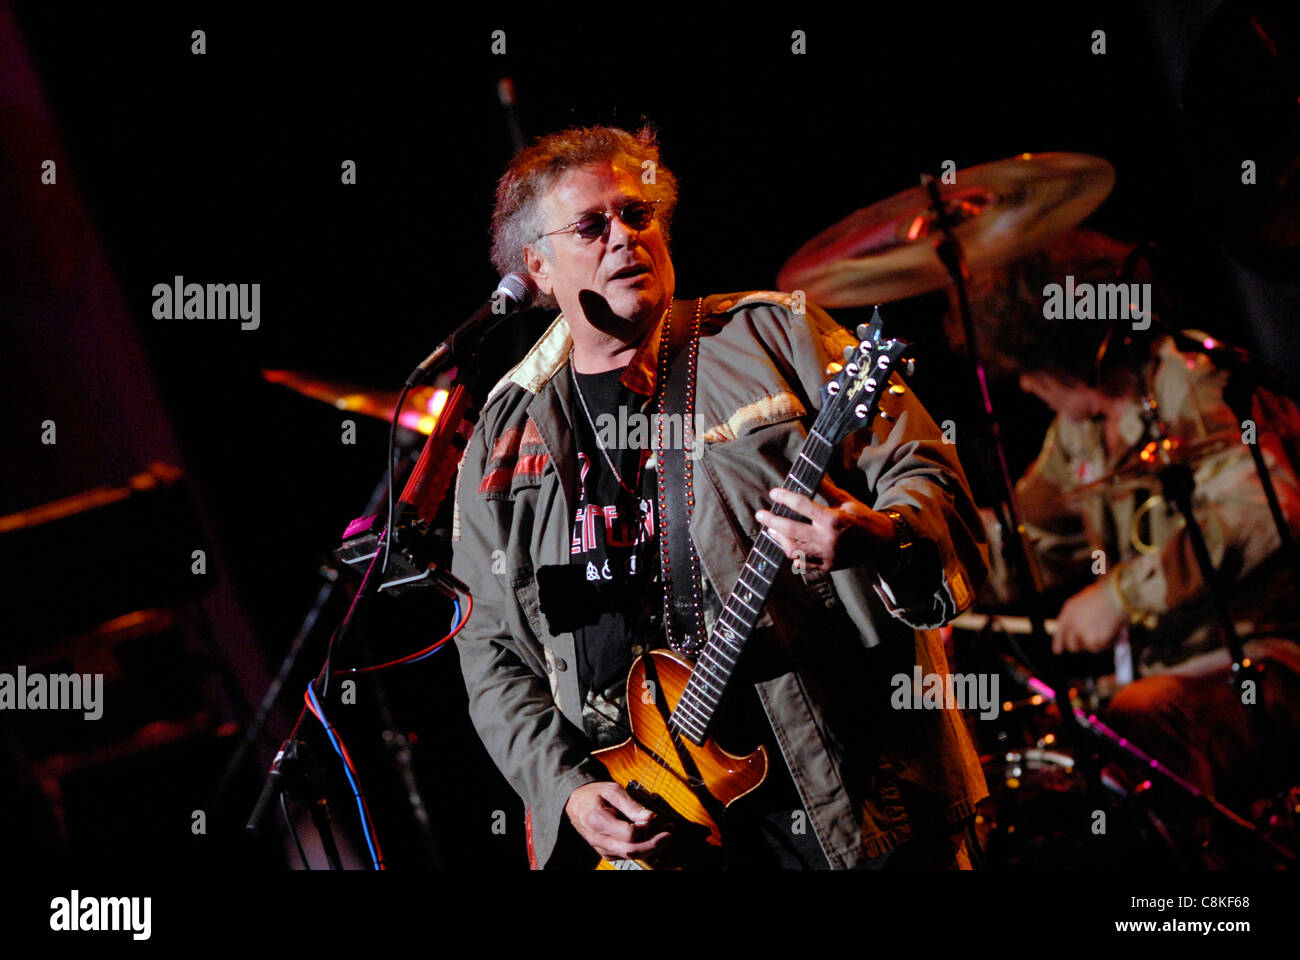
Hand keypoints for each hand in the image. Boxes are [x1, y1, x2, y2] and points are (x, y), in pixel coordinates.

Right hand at [564, 781, 670, 860]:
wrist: (576, 804)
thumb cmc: (594, 794)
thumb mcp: (612, 790)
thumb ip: (631, 804)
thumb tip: (650, 817)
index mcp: (598, 821)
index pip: (629, 834)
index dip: (645, 828)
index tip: (654, 818)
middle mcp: (599, 840)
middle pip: (631, 851)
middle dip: (654, 844)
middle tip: (669, 834)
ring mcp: (602, 849)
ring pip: (631, 856)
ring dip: (651, 848)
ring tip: (665, 833)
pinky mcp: (607, 852)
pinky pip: (627, 855)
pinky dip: (642, 849)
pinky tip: (652, 838)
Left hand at [754, 475, 892, 572]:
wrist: (882, 542)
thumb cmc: (863, 517)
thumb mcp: (846, 500)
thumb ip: (826, 490)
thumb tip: (812, 473)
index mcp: (832, 519)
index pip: (802, 506)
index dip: (785, 498)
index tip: (773, 493)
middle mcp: (827, 539)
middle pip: (791, 530)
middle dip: (772, 522)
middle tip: (760, 515)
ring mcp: (827, 555)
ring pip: (793, 550)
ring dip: (779, 539)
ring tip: (771, 531)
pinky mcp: (828, 567)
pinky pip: (803, 564)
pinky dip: (792, 556)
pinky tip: (786, 546)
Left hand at [1052, 579, 1124, 654]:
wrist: (1114, 597)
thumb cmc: (1103, 596)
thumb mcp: (1082, 602)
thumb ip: (1075, 615)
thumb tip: (1075, 629)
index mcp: (1068, 613)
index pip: (1060, 632)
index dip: (1058, 643)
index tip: (1058, 650)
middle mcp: (1072, 625)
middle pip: (1072, 645)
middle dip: (1079, 647)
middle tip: (1090, 643)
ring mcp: (1081, 633)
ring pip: (1088, 647)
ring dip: (1096, 643)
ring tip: (1106, 631)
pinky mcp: (1093, 640)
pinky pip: (1099, 648)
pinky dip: (1106, 644)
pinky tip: (1112, 633)